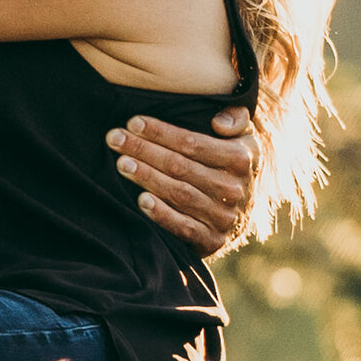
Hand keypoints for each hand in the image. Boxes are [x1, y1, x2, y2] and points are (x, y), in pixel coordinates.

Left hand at [109, 103, 259, 254]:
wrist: (246, 214)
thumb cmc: (233, 165)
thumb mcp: (246, 137)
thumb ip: (237, 119)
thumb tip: (218, 122)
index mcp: (240, 159)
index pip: (194, 143)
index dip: (161, 132)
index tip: (133, 122)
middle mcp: (233, 189)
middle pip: (180, 167)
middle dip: (144, 150)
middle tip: (115, 138)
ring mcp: (223, 216)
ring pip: (179, 194)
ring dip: (147, 177)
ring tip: (122, 163)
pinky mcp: (213, 240)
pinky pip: (184, 227)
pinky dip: (162, 214)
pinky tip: (141, 200)